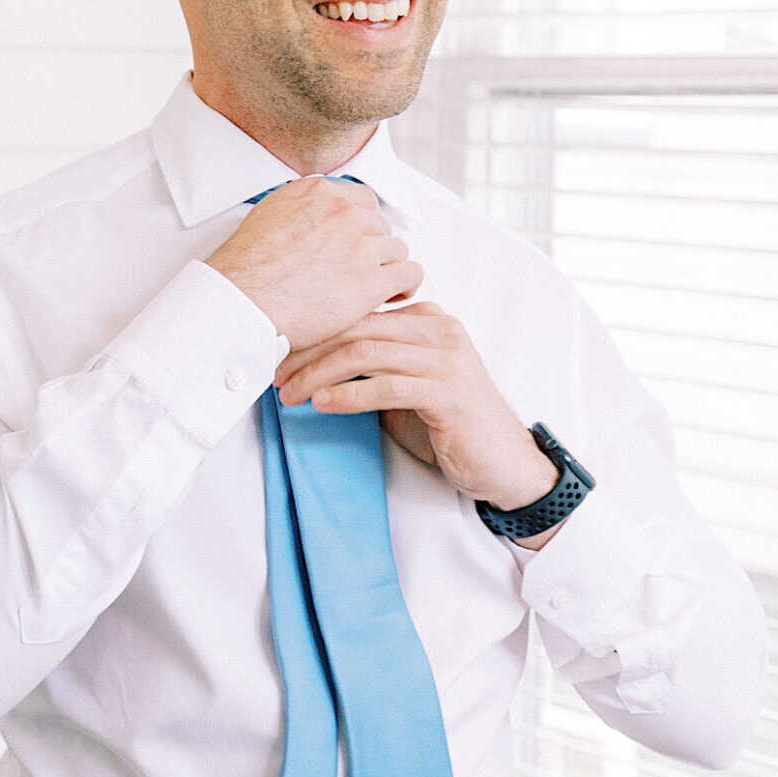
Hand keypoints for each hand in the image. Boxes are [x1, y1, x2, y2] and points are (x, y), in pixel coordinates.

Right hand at [205, 177, 422, 350]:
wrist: (240, 302)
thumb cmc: (243, 272)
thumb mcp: (265, 219)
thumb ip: (297, 213)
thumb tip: (308, 220)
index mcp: (316, 194)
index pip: (361, 201)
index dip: (363, 225)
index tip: (360, 242)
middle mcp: (341, 212)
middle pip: (379, 226)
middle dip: (373, 249)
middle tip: (364, 270)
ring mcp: (358, 245)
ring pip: (397, 249)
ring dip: (388, 267)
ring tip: (380, 286)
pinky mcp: (369, 280)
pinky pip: (408, 274)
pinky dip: (406, 285)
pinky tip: (394, 296)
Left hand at [276, 302, 557, 511]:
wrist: (503, 462)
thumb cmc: (448, 426)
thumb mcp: (405, 386)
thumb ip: (372, 366)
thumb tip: (308, 363)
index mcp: (426, 319)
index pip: (358, 315)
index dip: (312, 333)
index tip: (277, 355)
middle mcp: (439, 329)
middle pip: (357, 329)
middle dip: (307, 352)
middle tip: (274, 376)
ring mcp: (446, 358)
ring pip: (366, 354)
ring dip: (318, 375)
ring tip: (288, 395)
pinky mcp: (449, 392)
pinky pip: (387, 386)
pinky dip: (348, 395)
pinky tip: (321, 404)